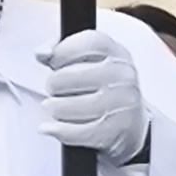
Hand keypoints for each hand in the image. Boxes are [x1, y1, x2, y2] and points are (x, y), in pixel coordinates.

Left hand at [40, 31, 149, 163]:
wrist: (133, 120)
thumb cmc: (104, 86)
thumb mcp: (89, 58)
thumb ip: (60, 48)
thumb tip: (43, 53)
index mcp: (115, 52)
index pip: (85, 43)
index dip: (62, 53)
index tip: (55, 62)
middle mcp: (121, 75)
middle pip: (68, 77)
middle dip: (54, 85)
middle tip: (56, 89)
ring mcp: (121, 103)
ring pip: (69, 106)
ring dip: (55, 109)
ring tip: (55, 107)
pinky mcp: (116, 129)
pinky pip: (77, 132)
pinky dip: (59, 131)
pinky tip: (52, 128)